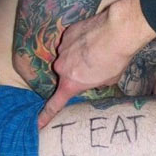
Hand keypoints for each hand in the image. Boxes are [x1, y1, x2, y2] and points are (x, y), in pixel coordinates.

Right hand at [38, 0, 155, 127]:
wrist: (117, 32)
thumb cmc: (115, 60)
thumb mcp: (108, 80)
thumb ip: (95, 83)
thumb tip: (94, 79)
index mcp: (70, 83)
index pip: (55, 103)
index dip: (46, 115)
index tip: (38, 124)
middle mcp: (61, 67)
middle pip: (65, 73)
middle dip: (76, 72)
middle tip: (94, 67)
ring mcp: (62, 48)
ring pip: (67, 55)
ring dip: (78, 55)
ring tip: (97, 50)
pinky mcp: (67, 33)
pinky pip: (71, 41)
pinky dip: (80, 41)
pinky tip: (93, 38)